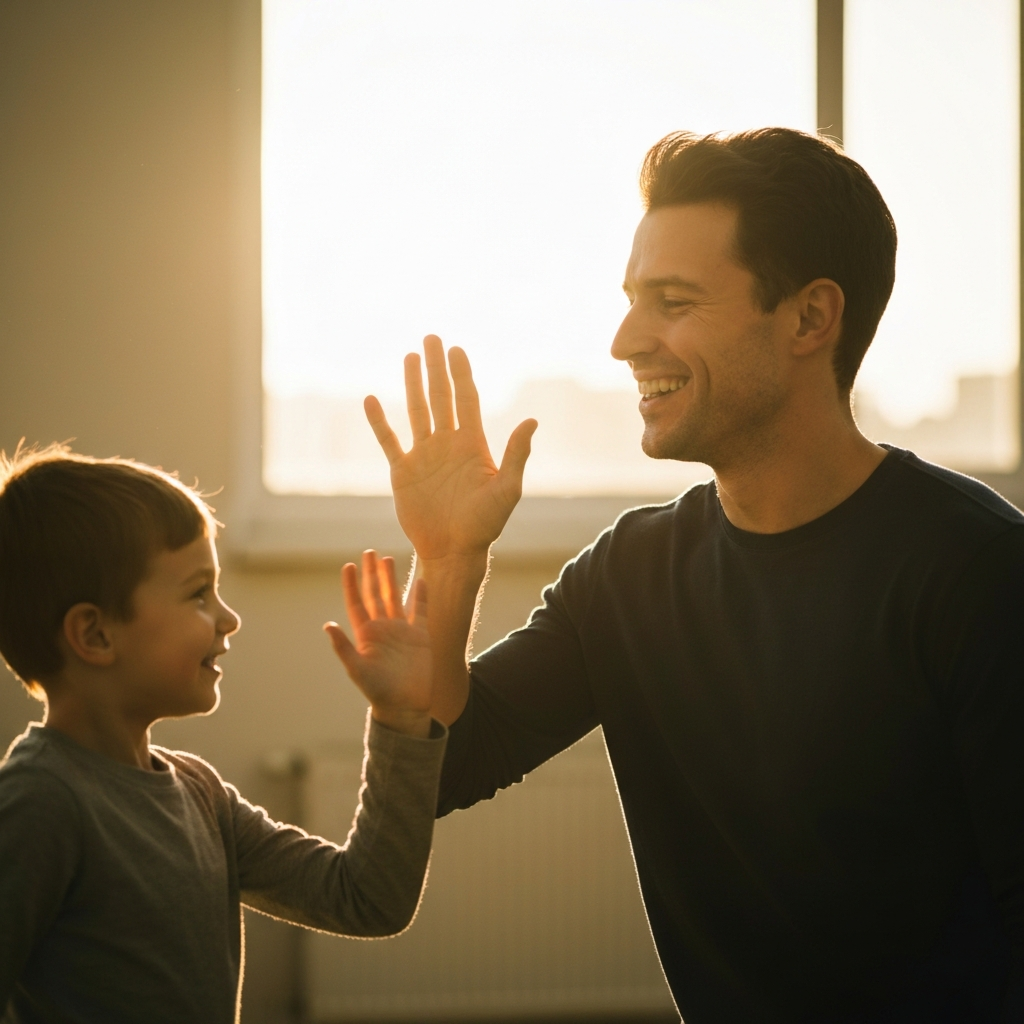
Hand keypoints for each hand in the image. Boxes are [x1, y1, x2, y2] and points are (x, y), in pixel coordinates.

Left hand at [324, 551, 431, 737]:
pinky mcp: (421, 636)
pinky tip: (420, 580)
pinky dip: (420, 596)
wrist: (405, 706)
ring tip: (388, 559)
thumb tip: (327, 625)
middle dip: (372, 574)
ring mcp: (402, 631)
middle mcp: (383, 629)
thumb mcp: (357, 669)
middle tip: (369, 552)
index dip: (352, 585)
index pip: (357, 604)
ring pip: (395, 598)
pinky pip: (421, 611)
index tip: (349, 566)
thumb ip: (343, 647)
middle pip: (375, 595)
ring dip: (391, 580)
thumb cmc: (378, 691)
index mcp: (366, 635)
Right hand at [364, 335, 536, 560]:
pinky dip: (379, 421)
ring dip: (412, 384)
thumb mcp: (507, 490)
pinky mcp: (403, 472)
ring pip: (417, 411)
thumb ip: (516, 454)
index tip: (456, 349)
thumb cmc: (485, 525)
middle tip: (431, 338)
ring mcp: (424, 456)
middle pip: (441, 397)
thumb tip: (532, 420)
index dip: (461, 374)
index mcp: (473, 445)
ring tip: (409, 357)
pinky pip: (389, 440)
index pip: (466, 400)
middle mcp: (448, 444)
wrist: (454, 551)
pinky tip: (371, 400)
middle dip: (436, 368)